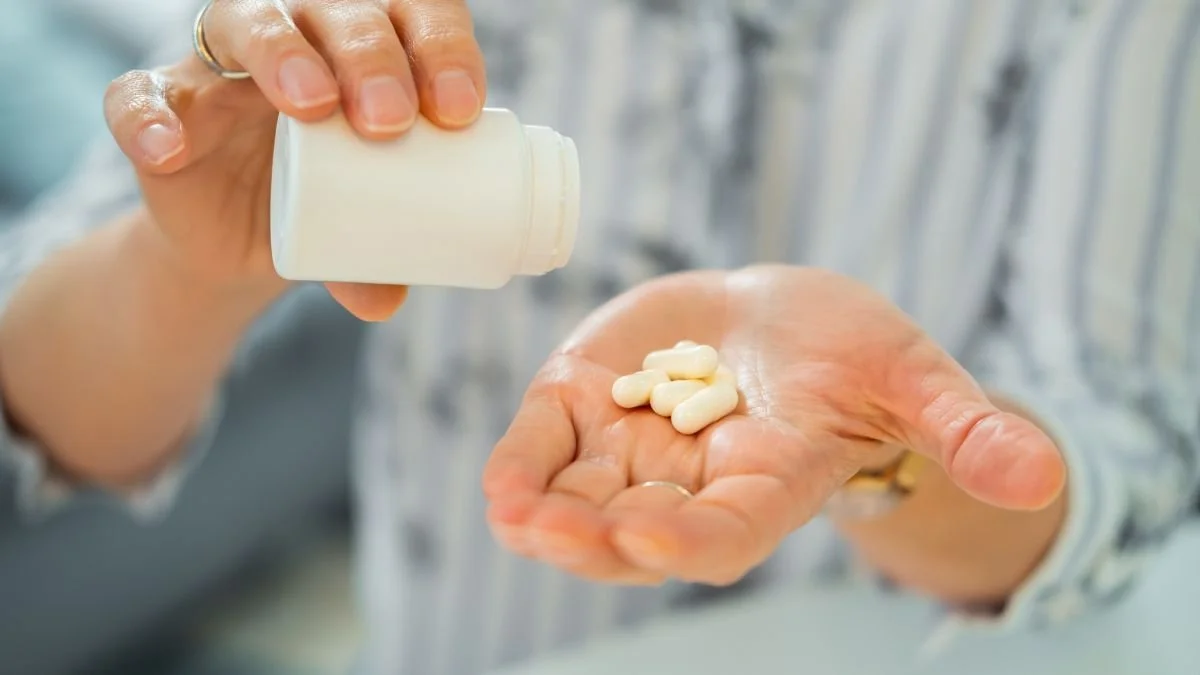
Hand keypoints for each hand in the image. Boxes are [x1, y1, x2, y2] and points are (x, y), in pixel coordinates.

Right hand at [103, 0, 485, 318]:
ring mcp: (227, 65)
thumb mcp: (360, 230)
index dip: (442, 47)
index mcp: (372, 49)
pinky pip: (140, 95)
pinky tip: (168, 149)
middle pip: (338, 12)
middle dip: (370, 57)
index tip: (459, 111)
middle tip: (389, 119)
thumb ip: (375, 258)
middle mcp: (302, 36)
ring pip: (248, 23)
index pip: (416, 16)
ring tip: (311, 105)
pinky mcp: (166, 102)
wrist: (241, 235)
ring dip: (282, 56)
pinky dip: (149, 118)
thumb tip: (385, 303)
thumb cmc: (323, 205)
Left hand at [482, 266, 1065, 585]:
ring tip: (512, 512)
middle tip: (549, 529)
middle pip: (638, 530)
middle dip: (593, 536)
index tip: (646, 533)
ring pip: (580, 499)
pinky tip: (501, 484)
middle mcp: (693, 484)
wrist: (780, 322)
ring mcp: (635, 450)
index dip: (689, 539)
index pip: (729, 531)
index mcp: (770, 483)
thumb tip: (1039, 474)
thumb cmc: (853, 355)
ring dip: (542, 509)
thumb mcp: (913, 379)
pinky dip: (522, 464)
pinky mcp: (591, 404)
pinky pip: (548, 447)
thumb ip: (964, 428)